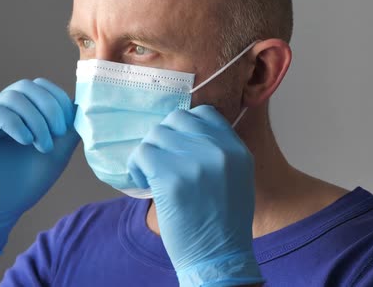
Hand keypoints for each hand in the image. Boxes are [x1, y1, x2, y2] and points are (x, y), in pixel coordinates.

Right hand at [0, 78, 78, 254]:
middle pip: (26, 86)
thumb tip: (81, 104)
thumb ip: (69, 128)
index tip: (67, 126)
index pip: (40, 88)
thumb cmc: (25, 185)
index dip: (57, 99)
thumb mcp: (57, 153)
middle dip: (48, 107)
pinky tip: (25, 141)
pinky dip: (14, 122)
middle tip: (57, 133)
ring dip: (35, 120)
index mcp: (20, 113)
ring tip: (42, 146)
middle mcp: (1, 110)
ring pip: (12, 96)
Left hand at [127, 105, 262, 285]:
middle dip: (162, 140)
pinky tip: (146, 184)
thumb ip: (216, 150)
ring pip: (155, 136)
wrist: (219, 257)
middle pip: (175, 120)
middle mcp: (218, 151)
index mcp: (236, 149)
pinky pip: (141, 155)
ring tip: (153, 177)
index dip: (183, 126)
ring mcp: (194, 162)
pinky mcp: (170, 178)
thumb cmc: (222, 222)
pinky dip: (137, 168)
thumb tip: (182, 130)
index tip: (176, 146)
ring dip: (148, 155)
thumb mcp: (235, 177)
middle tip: (161, 163)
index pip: (204, 113)